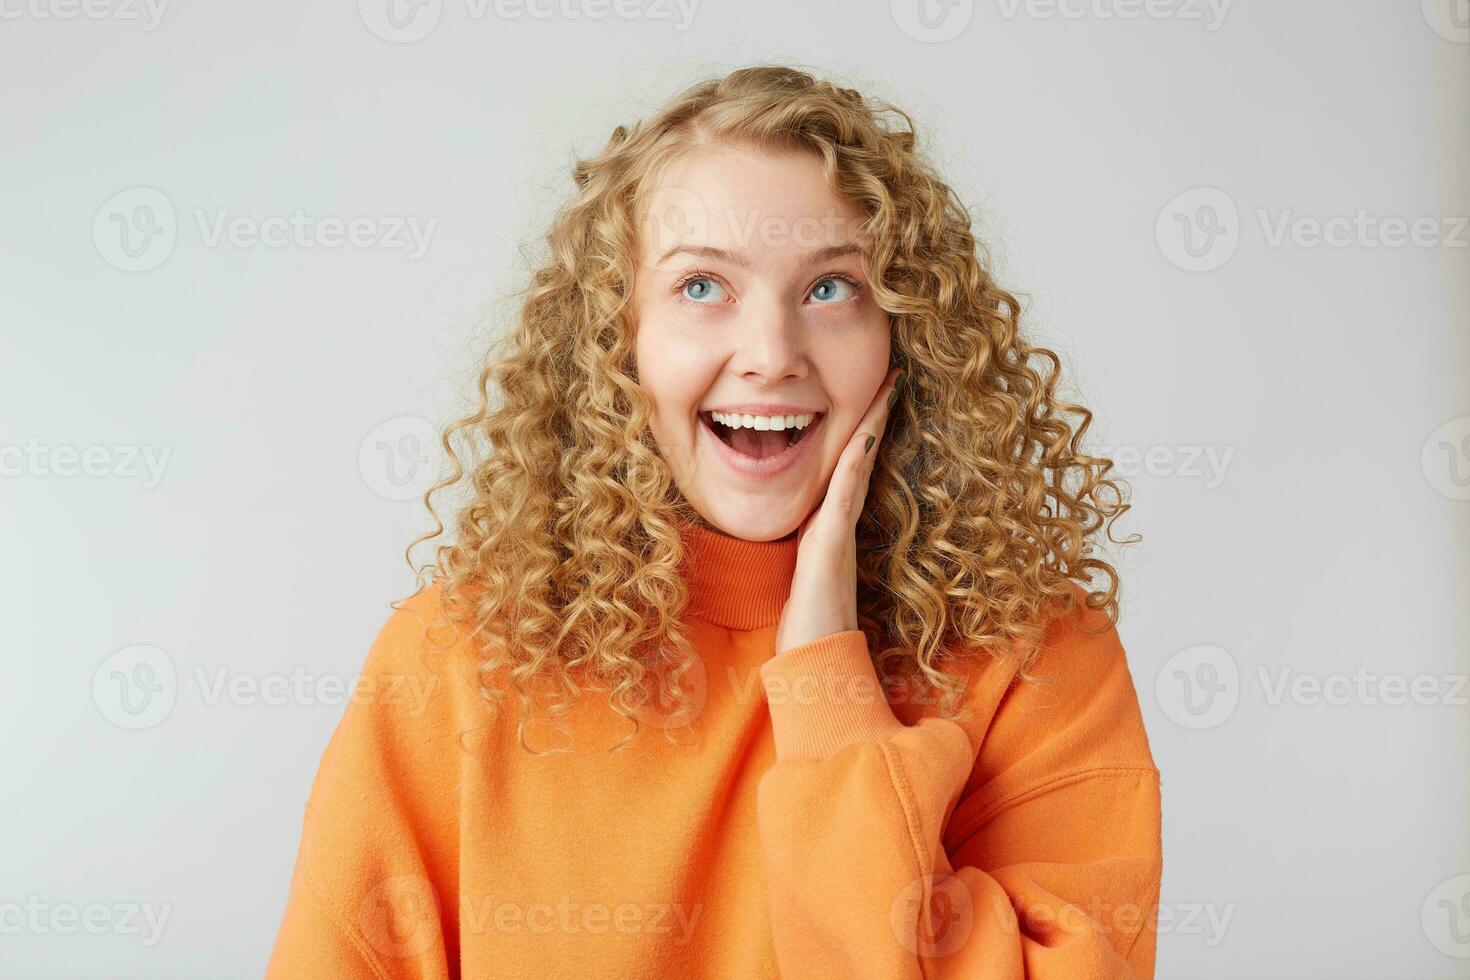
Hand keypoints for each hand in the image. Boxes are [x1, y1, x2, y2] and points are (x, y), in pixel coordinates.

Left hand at [774, 366, 903, 656]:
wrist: (813, 664)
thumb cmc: (807, 629)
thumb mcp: (804, 577)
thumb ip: (808, 552)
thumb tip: (806, 536)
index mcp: (830, 528)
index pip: (849, 468)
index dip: (862, 430)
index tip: (876, 393)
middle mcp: (839, 526)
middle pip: (860, 459)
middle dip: (874, 416)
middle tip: (892, 375)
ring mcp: (837, 535)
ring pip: (856, 470)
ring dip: (870, 428)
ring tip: (885, 389)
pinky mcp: (829, 548)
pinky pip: (843, 498)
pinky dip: (853, 466)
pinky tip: (860, 439)